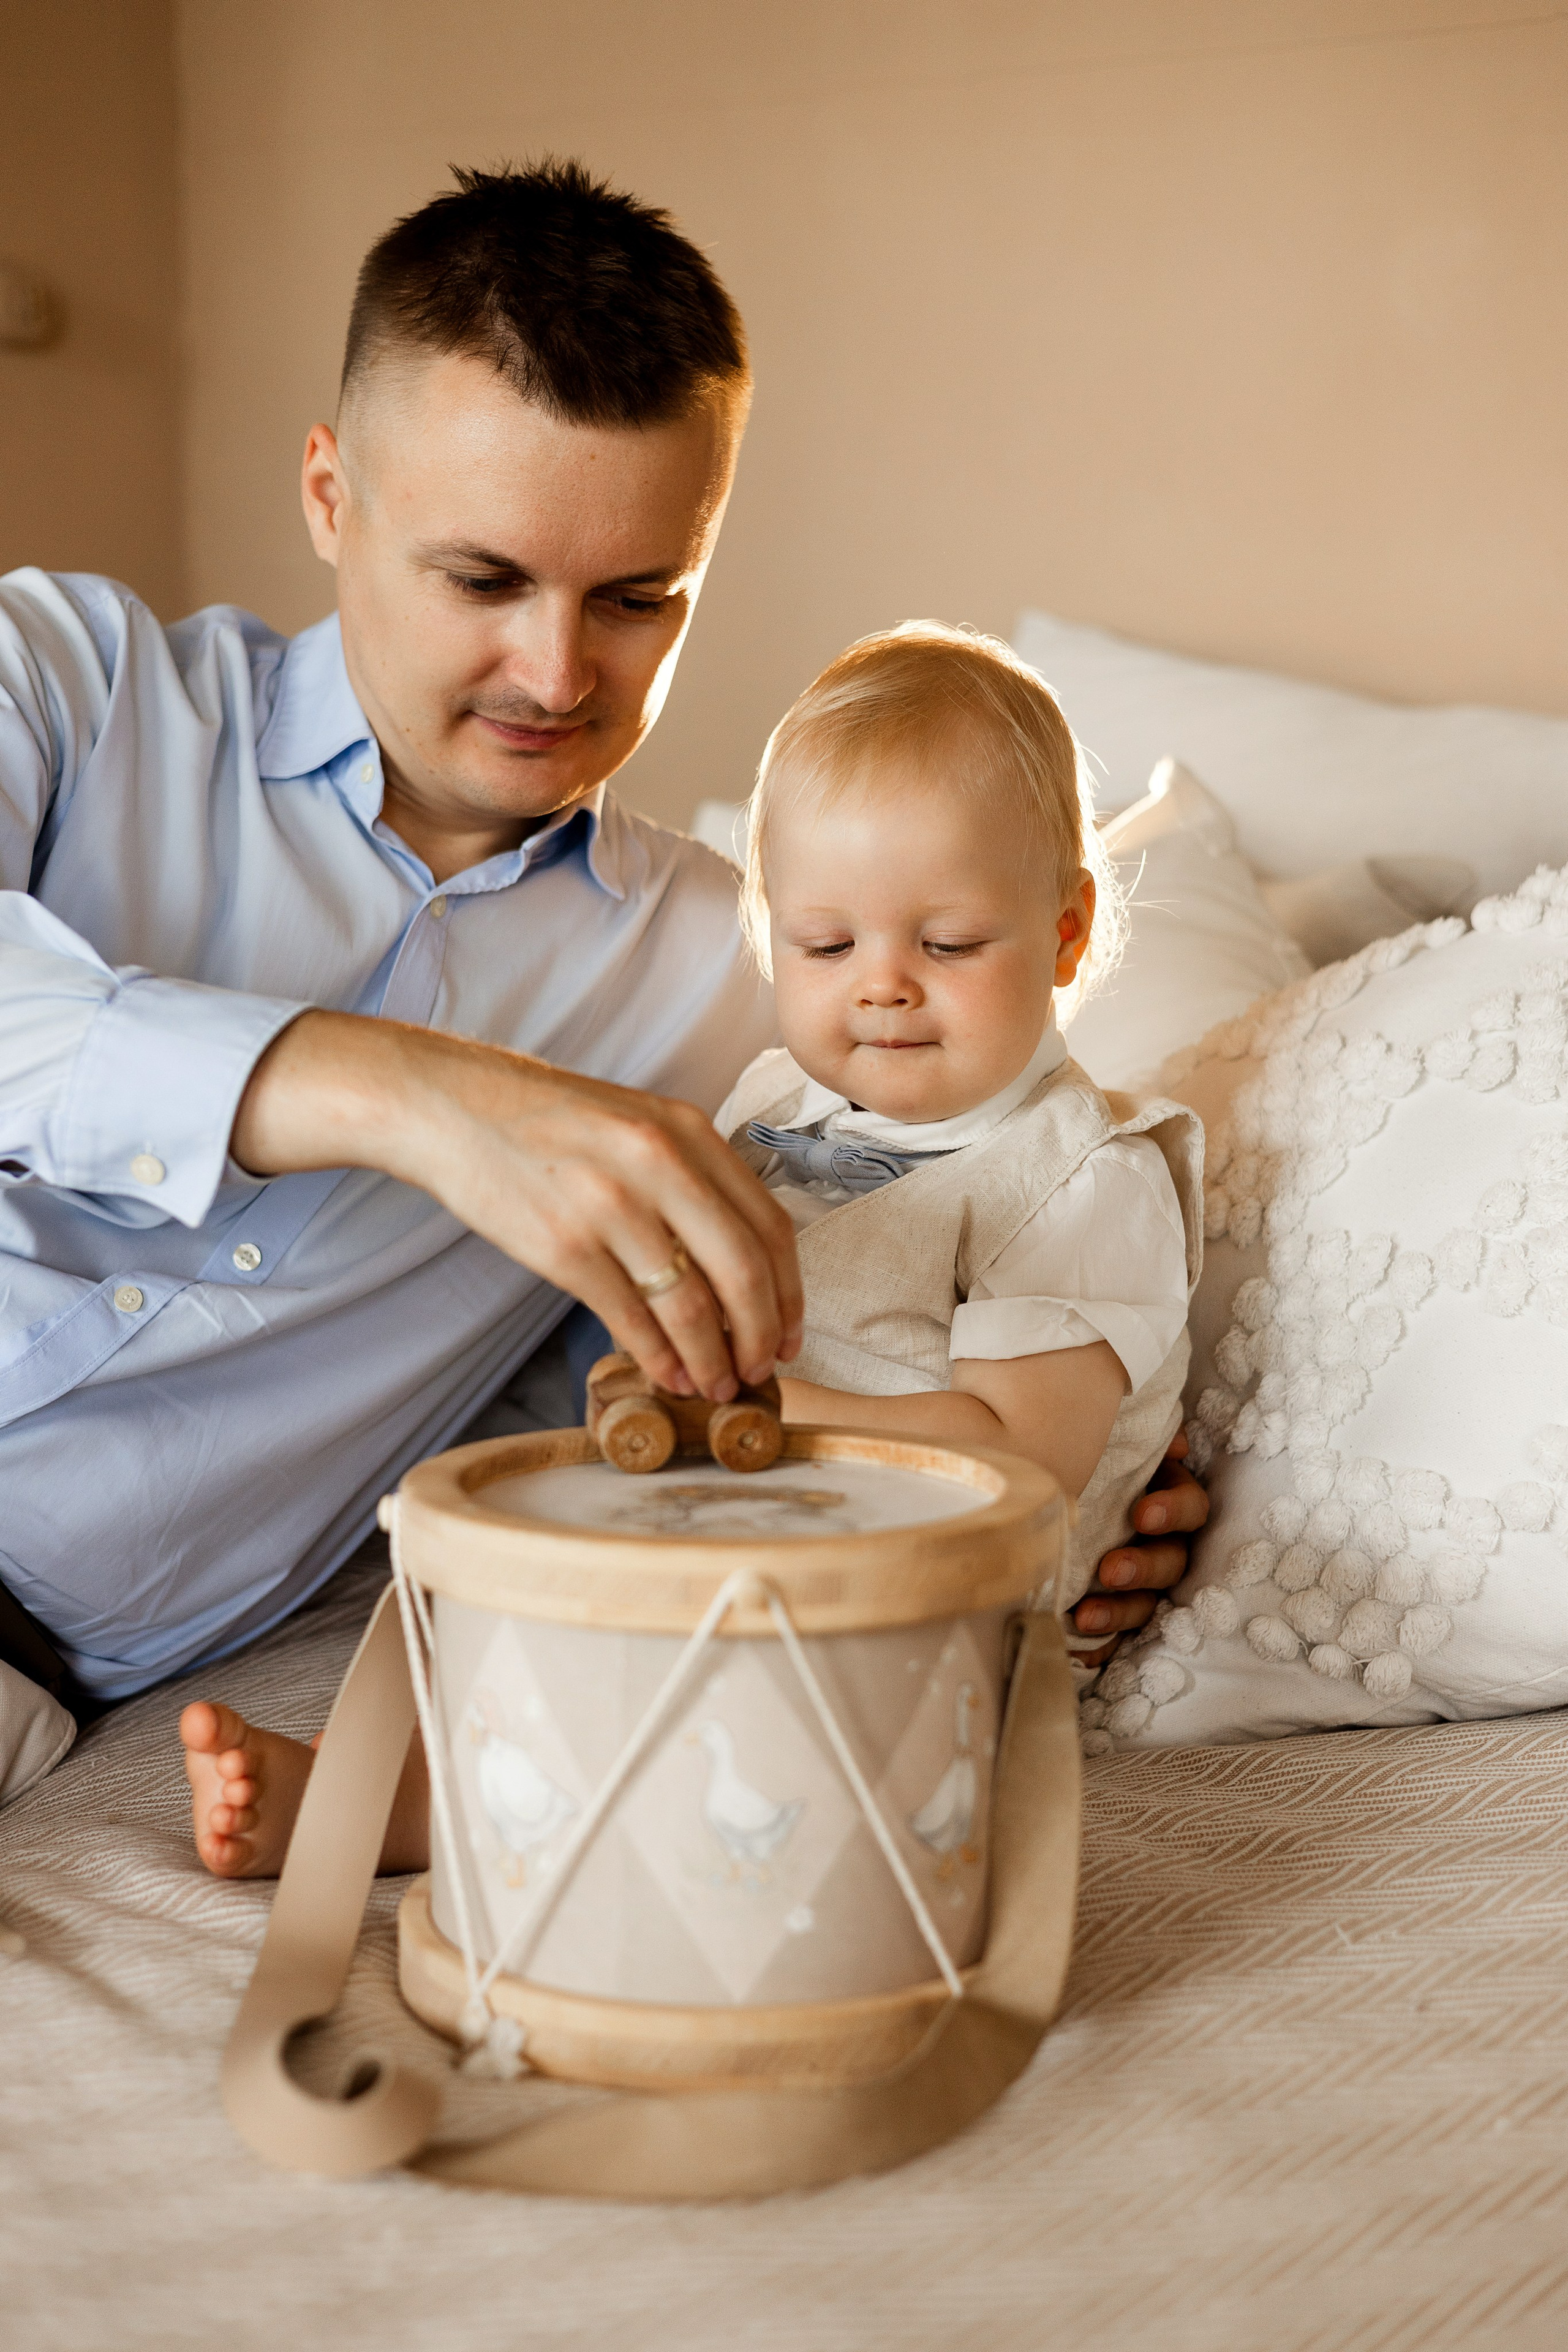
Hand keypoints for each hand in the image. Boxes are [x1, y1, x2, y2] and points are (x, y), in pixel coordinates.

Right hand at [230, 1010, 801, 1400]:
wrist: (451, 1108)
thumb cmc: (547, 1121)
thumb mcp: (637, 1123)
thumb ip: (691, 1177)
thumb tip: (739, 1265)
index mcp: (687, 1131)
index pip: (769, 1225)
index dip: (788, 1292)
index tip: (788, 1332)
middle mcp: (658, 1164)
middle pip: (743, 1271)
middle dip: (759, 1335)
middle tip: (759, 1370)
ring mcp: (610, 1206)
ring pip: (690, 1304)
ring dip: (710, 1358)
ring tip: (715, 1384)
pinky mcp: (563, 1246)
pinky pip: (630, 1317)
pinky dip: (658, 1356)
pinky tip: (667, 1374)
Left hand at [1069, 1431, 1209, 1666]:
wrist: (1031, 1487)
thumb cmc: (1073, 1458)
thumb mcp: (1099, 1440)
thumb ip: (1132, 1434)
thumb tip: (1174, 1443)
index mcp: (1164, 1496)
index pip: (1189, 1507)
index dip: (1172, 1511)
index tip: (1142, 1514)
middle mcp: (1160, 1541)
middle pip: (1173, 1560)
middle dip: (1144, 1567)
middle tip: (1109, 1570)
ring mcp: (1140, 1581)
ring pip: (1146, 1603)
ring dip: (1120, 1611)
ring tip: (1085, 1616)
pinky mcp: (1115, 1612)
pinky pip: (1117, 1636)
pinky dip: (1101, 1644)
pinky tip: (1080, 1651)